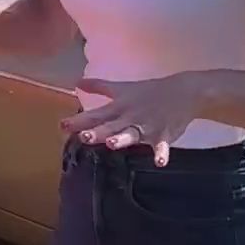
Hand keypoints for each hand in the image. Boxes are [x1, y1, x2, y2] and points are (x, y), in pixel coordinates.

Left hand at [61, 74, 199, 165]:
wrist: (183, 91)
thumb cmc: (149, 91)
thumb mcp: (122, 88)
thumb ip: (99, 87)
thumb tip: (77, 83)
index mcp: (119, 107)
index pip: (96, 115)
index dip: (79, 121)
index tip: (62, 126)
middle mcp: (130, 117)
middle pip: (112, 126)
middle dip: (98, 132)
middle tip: (84, 137)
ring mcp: (147, 127)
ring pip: (133, 134)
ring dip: (123, 139)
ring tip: (113, 144)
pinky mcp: (163, 135)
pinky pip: (162, 146)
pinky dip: (162, 153)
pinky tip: (161, 162)